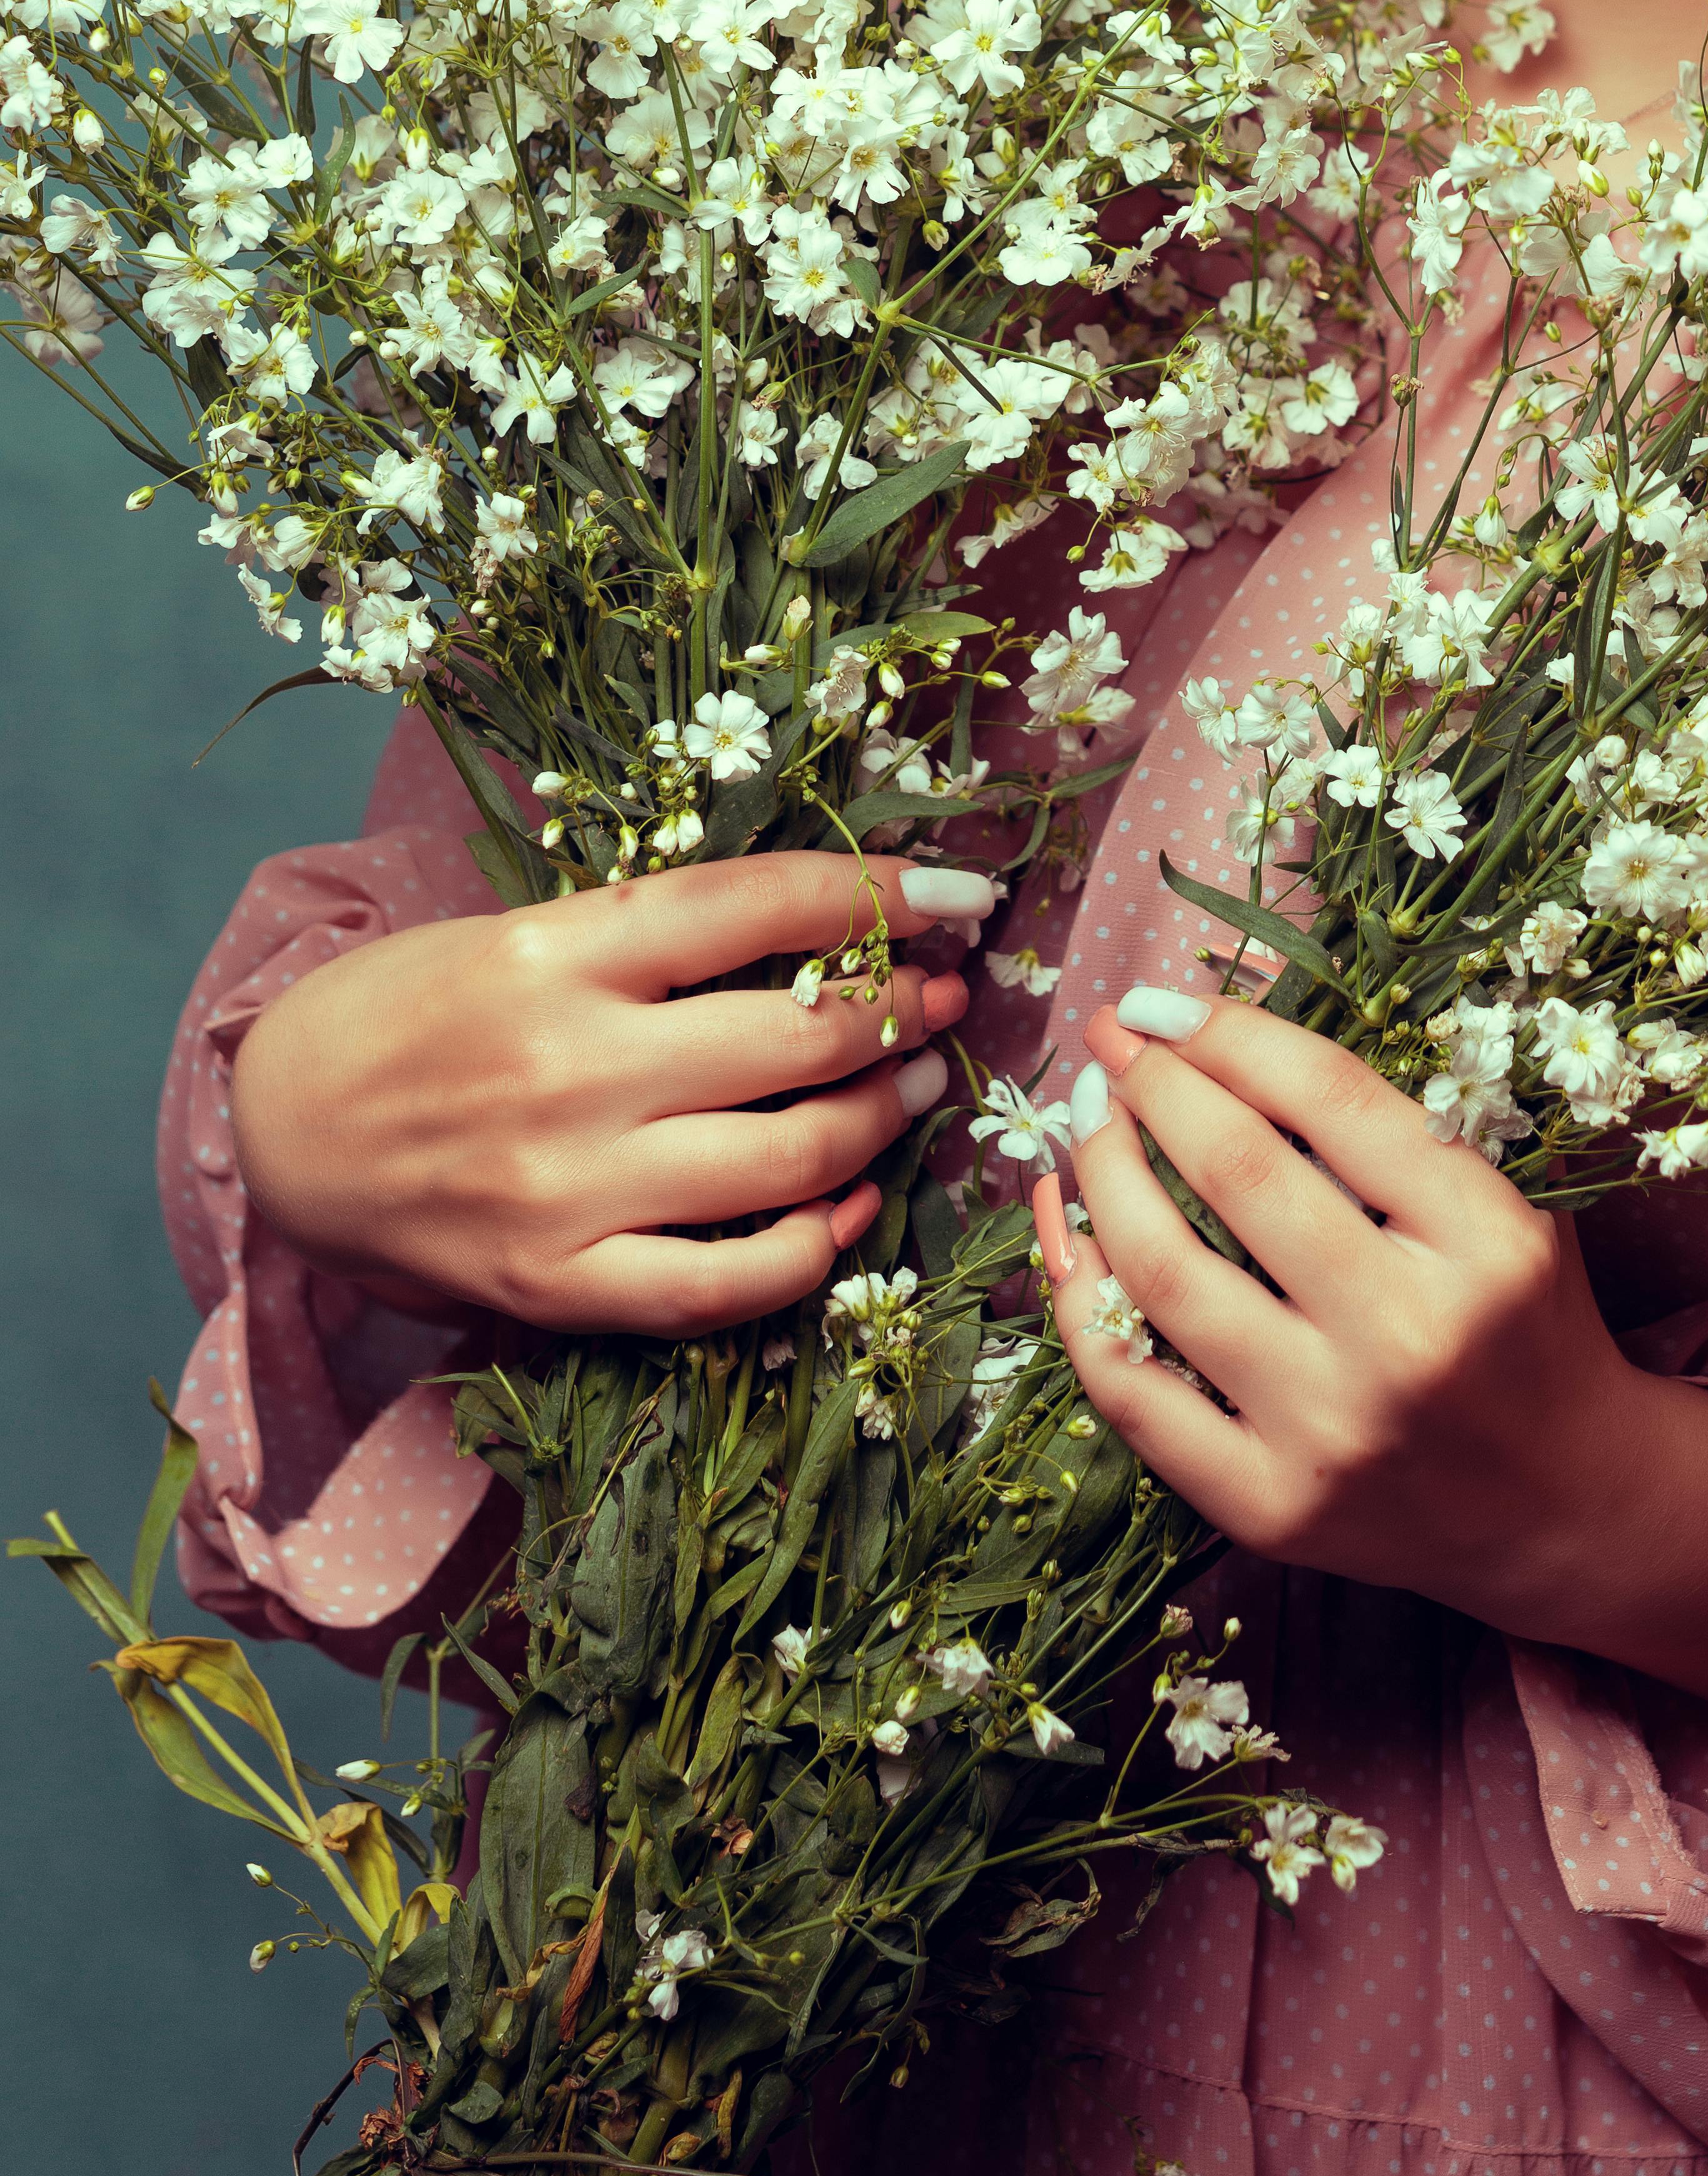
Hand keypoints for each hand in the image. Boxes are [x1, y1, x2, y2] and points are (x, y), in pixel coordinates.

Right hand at [228, 854, 993, 1337]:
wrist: (280, 1131)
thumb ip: (654, 933)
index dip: (879, 892)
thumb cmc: (412, 1012)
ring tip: (916, 1082)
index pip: (758, 905)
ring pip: (789, 1159)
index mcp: (555, 952)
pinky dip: (813, 1248)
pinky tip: (851, 1207)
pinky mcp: (557, 1286)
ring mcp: (566, 1189)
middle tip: (940, 997)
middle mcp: (568, 1068)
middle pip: (797, 1037)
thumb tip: (829, 921)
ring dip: (882, 1116)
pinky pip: (727, 1285)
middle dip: (902, 1011)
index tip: (959, 890)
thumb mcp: (520, 931)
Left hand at [1032, 991, 1707, 1707]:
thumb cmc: (1523, 1326)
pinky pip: (1135, 1391)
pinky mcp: (1272, 1508)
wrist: (1562, 1507)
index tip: (1162, 1002)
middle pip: (1239, 1173)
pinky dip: (1078, 1298)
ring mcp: (1334, 1430)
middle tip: (1108, 1038)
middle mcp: (1410, 1336)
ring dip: (1104, 1173)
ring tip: (1086, 1121)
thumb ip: (1402, 1127)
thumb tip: (1232, 1029)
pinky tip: (1068, 1232)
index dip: (1231, 1033)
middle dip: (1151, 1084)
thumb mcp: (1507, 1208)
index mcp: (1486, 1241)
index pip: (1332, 1099)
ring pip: (1166, 1274)